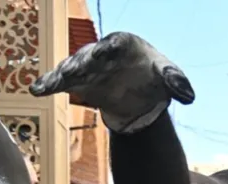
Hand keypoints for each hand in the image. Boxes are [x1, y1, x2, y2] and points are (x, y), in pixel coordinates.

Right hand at [30, 32, 193, 132]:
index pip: (117, 43)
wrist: (138, 94)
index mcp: (125, 44)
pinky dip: (50, 84)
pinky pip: (61, 81)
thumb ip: (177, 83)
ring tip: (57, 81)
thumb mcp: (168, 78)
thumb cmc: (153, 77)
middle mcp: (101, 51)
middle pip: (90, 54)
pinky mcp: (76, 80)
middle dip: (83, 61)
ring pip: (73, 67)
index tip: (106, 53)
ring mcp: (87, 65)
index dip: (110, 48)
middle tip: (75, 69)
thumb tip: (189, 96)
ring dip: (64, 74)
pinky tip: (38, 90)